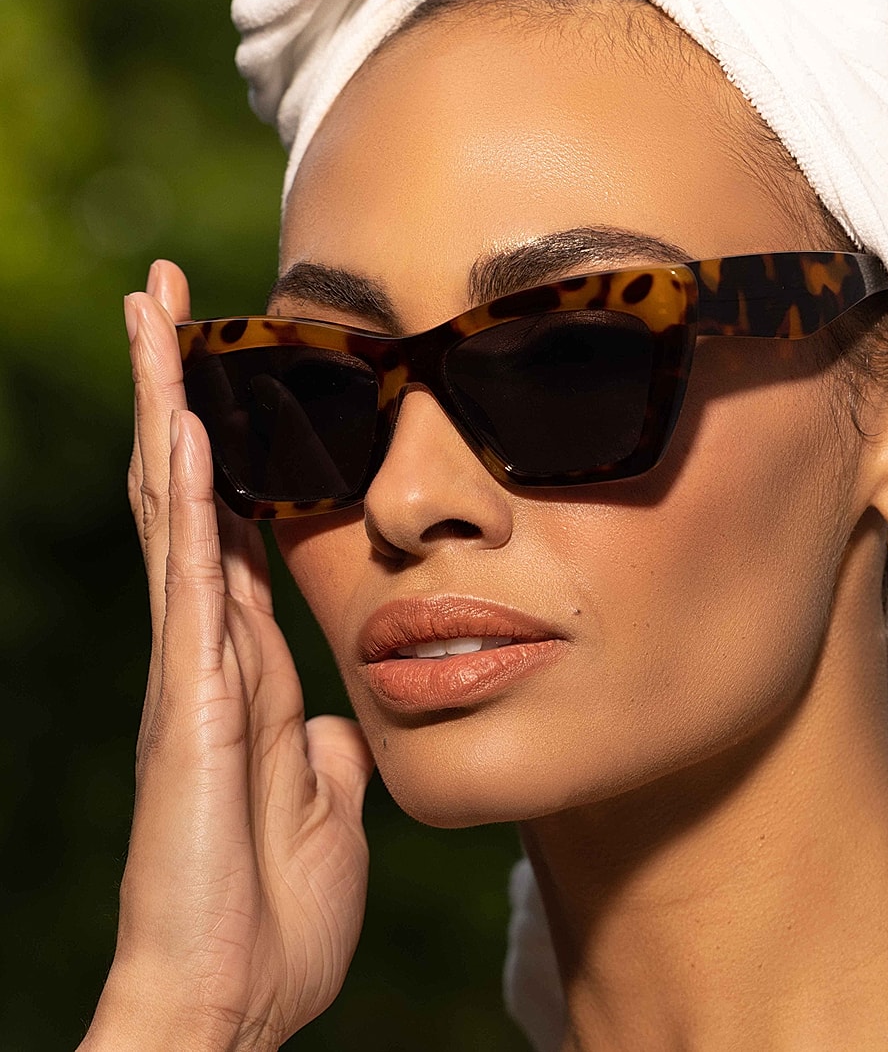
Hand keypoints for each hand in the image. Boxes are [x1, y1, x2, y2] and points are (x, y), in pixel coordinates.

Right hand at [82, 260, 373, 1051]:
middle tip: (167, 298)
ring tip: (155, 319)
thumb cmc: (277, 908)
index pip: (230, 520)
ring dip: (169, 410)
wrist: (236, 998)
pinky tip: (190, 432)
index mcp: (249, 658)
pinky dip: (192, 503)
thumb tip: (339, 711)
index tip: (222, 367)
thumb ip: (323, 741)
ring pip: (176, 507)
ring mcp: (192, 664)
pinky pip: (190, 579)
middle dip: (178, 390)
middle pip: (190, 488)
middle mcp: (212, 642)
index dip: (223, 440)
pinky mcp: (192, 700)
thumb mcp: (325, 798)